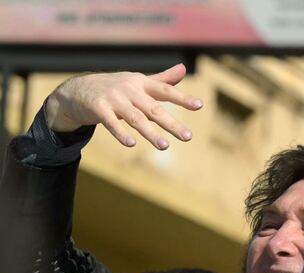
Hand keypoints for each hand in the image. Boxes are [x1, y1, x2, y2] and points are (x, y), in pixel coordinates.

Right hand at [45, 64, 201, 149]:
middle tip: (188, 137)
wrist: (77, 90)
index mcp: (141, 83)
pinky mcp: (98, 109)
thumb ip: (162, 80)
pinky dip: (121, 133)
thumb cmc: (115, 88)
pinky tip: (131, 144)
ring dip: (150, 133)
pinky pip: (111, 123)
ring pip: (136, 118)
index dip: (182, 98)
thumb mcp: (138, 82)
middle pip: (154, 109)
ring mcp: (113, 99)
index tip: (199, 105)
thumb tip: (183, 69)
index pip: (165, 90)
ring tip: (164, 146)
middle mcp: (129, 90)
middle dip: (171, 123)